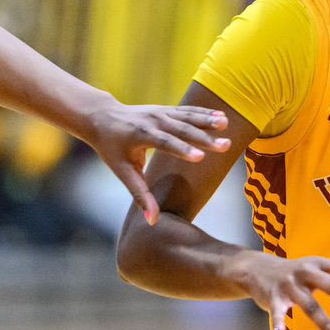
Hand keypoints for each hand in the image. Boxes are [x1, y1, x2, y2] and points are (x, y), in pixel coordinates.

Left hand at [88, 100, 230, 223]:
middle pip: (181, 128)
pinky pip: (188, 111)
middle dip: (204, 137)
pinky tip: (222, 117)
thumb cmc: (111, 148)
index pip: (164, 142)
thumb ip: (139, 194)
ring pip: (187, 116)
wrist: (102, 117)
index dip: (182, 150)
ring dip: (208, 121)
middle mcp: (152, 120)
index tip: (200, 157)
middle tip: (225, 145)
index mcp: (140, 135)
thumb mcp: (121, 172)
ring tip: (226, 125)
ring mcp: (160, 112)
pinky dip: (205, 113)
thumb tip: (153, 221)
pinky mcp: (166, 109)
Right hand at [236, 253, 329, 329]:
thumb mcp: (318, 264)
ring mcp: (289, 284)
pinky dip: (279, 322)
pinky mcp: (274, 297)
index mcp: (319, 263)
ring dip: (326, 324)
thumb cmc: (295, 270)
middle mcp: (306, 271)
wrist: (256, 268)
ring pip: (310, 305)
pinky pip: (278, 311)